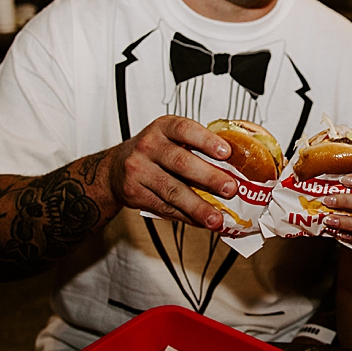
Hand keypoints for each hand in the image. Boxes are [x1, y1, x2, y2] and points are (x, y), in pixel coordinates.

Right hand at [106, 116, 241, 232]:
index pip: (185, 130)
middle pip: (180, 162)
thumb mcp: (170, 139)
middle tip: (230, 189)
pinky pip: (165, 208)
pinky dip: (187, 217)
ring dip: (198, 207)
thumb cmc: (153, 153)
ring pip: (172, 190)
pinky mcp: (134, 192)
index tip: (226, 152)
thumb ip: (196, 148)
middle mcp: (148, 146)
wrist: (116, 168)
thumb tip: (235, 169)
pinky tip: (202, 222)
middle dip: (209, 177)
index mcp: (162, 128)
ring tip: (217, 218)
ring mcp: (139, 169)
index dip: (206, 141)